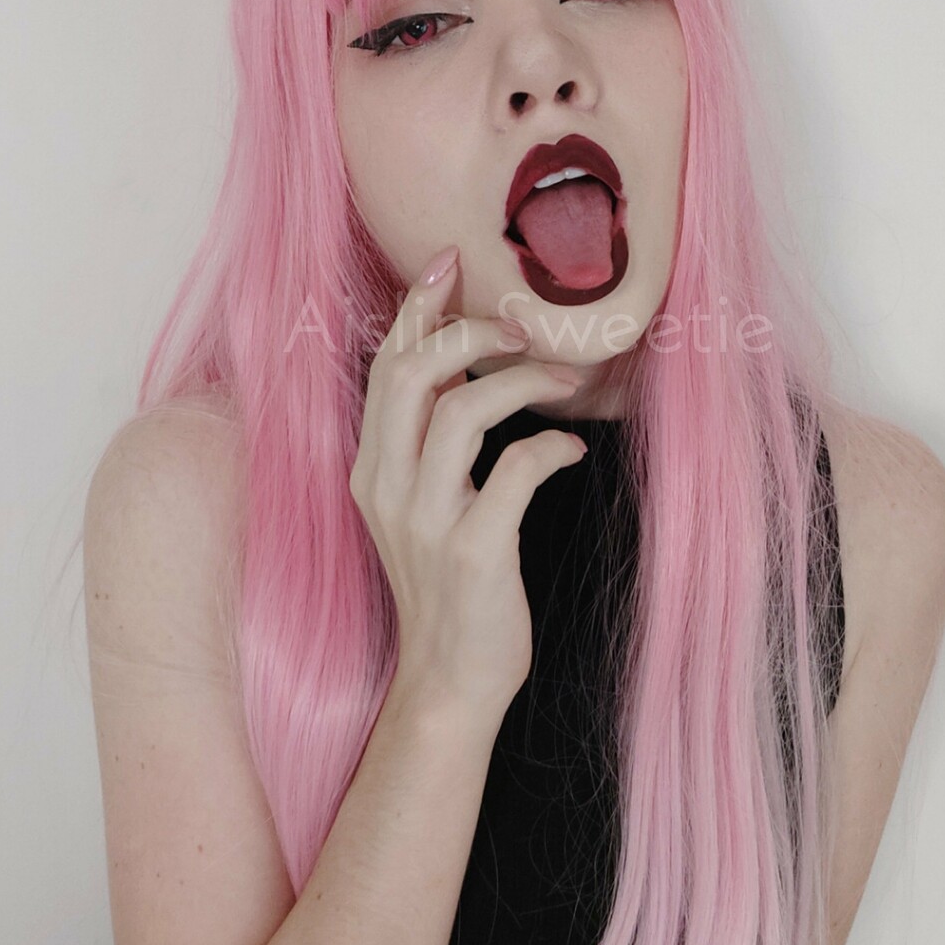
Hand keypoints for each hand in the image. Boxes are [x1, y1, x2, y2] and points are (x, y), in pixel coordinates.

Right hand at [350, 246, 586, 718]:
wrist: (450, 681)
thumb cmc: (451, 589)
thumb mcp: (423, 506)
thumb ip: (431, 441)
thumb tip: (462, 363)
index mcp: (371, 468)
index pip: (385, 365)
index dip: (416, 307)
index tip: (447, 263)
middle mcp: (386, 487)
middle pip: (412, 372)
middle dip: (472, 330)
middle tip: (525, 326)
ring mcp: (425, 520)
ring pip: (462, 410)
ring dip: (523, 380)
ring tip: (567, 379)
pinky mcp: (472, 551)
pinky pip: (515, 469)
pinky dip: (552, 447)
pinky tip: (572, 451)